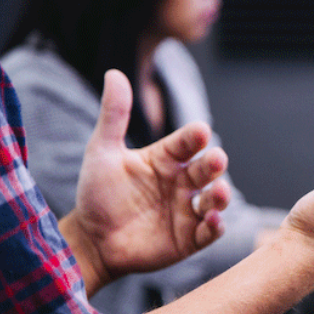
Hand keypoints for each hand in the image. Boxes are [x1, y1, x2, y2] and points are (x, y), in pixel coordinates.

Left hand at [60, 69, 230, 293]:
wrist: (91, 240)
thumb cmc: (97, 194)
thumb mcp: (102, 152)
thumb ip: (114, 116)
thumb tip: (114, 73)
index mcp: (166, 159)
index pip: (186, 143)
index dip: (194, 137)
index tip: (200, 131)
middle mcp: (182, 183)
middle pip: (206, 170)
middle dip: (214, 164)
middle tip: (216, 159)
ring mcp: (188, 211)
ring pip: (214, 200)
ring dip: (221, 196)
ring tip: (219, 192)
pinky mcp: (189, 238)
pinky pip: (209, 232)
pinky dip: (215, 227)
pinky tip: (212, 221)